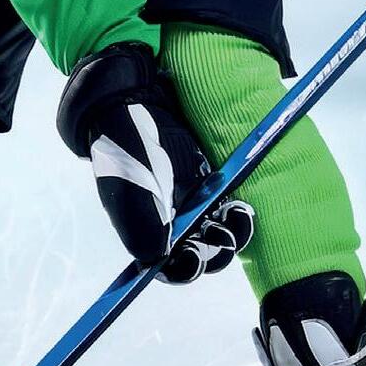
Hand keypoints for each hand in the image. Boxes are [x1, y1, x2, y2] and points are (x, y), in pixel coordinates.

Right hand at [56, 43, 254, 283]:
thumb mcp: (130, 183)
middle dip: (212, 250)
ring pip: (215, 232)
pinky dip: (235, 211)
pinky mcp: (206, 180)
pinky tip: (239, 206)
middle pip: (197, 252)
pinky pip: (225, 205)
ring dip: (229, 233)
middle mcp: (168, 220)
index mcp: (144, 228)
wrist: (133, 97)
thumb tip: (157, 260)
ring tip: (237, 219)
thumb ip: (140, 223)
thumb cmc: (127, 143)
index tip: (195, 259)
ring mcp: (188, 200)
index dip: (183, 269)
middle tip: (222, 235)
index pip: (166, 265)